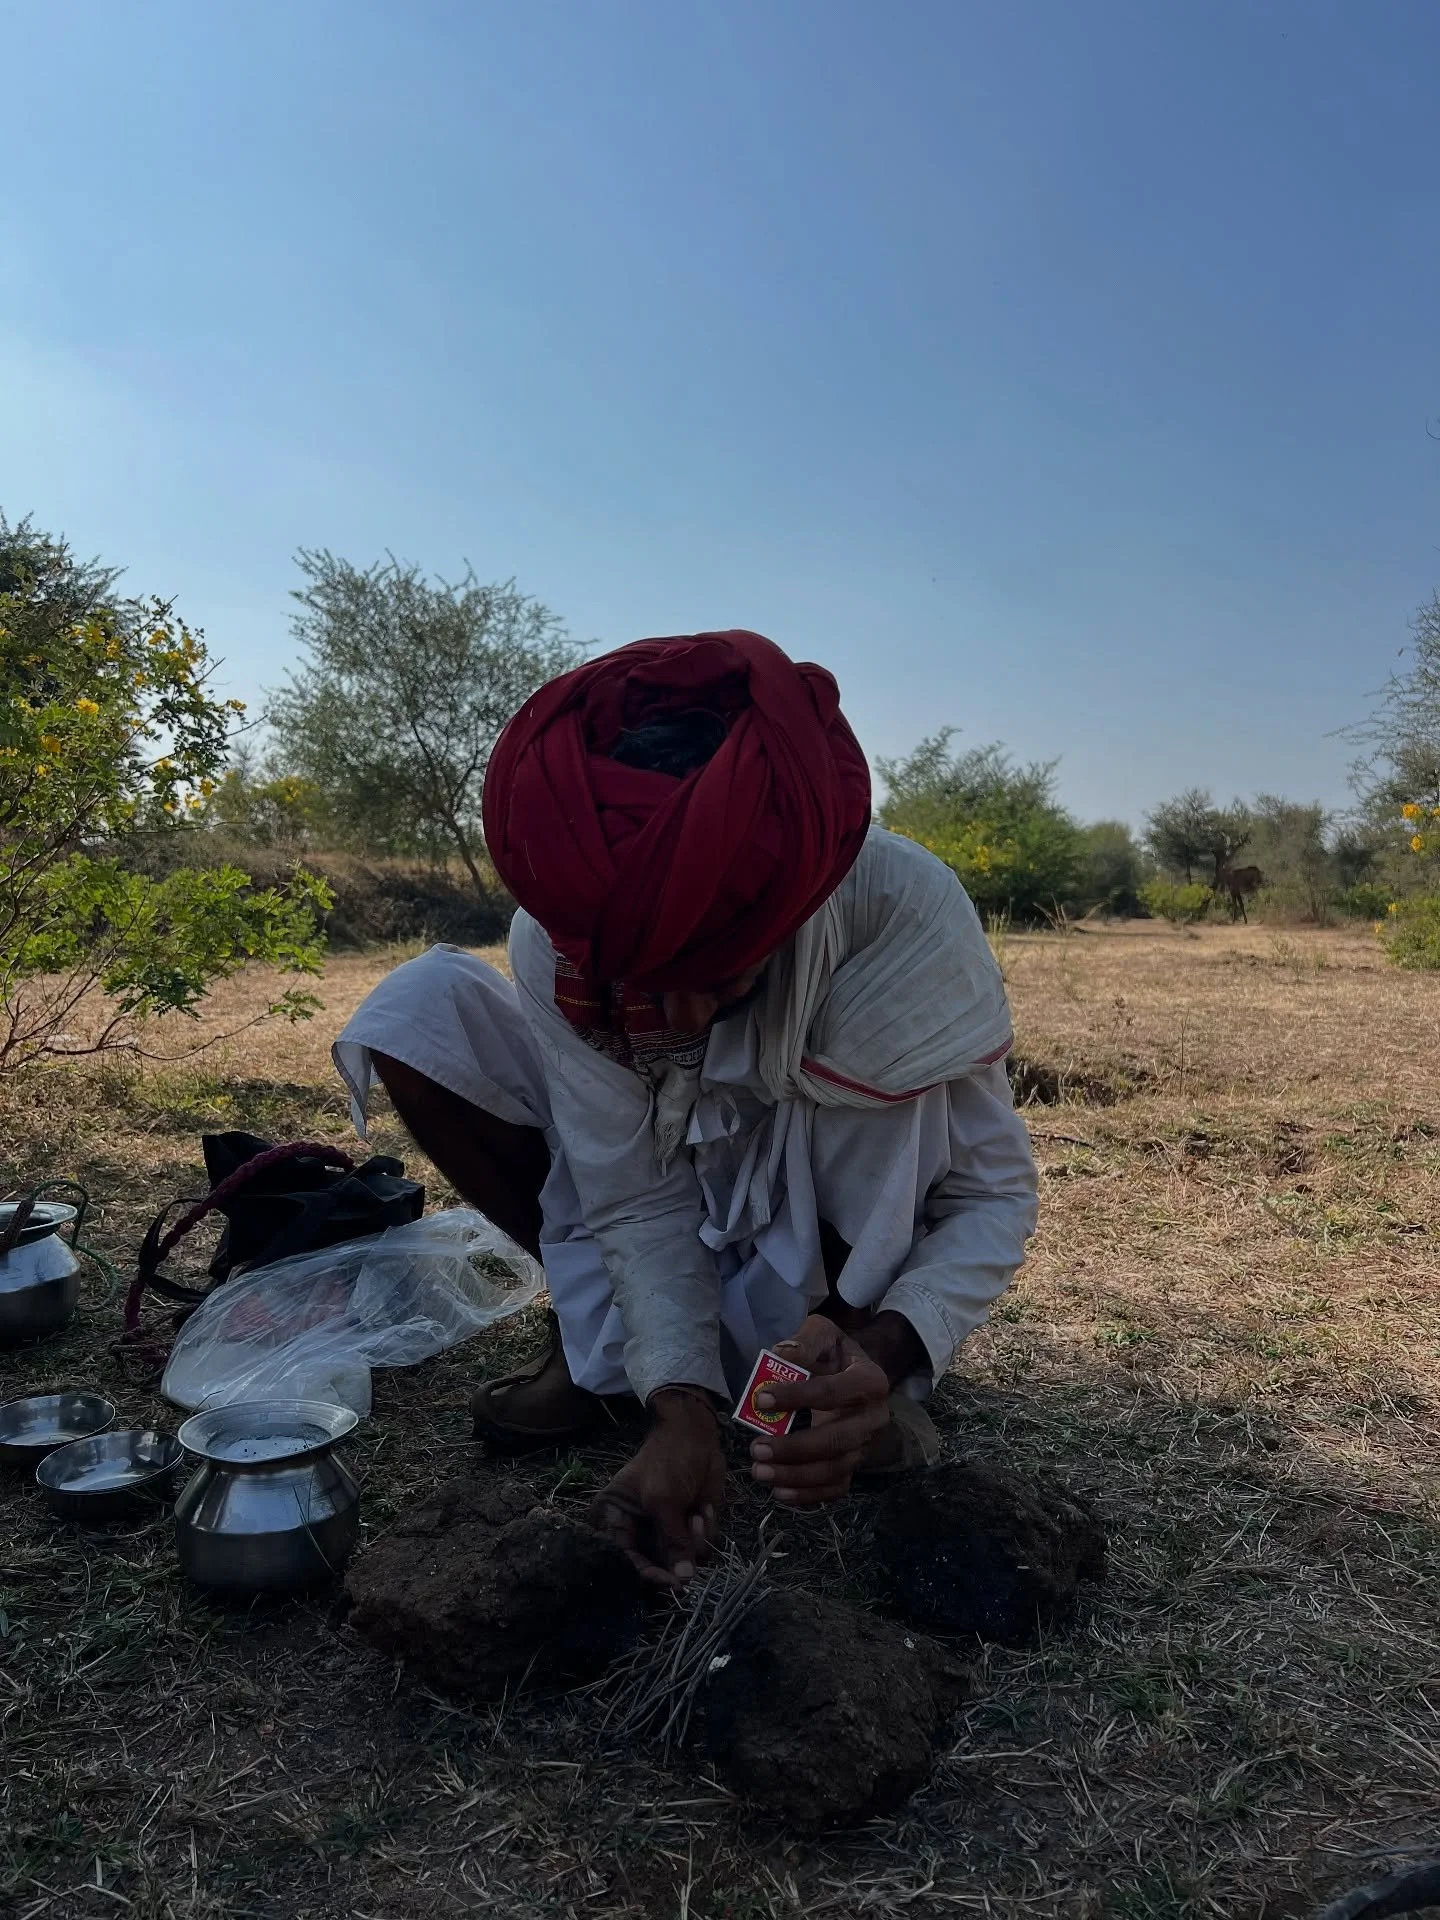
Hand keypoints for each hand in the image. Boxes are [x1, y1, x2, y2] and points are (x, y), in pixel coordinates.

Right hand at [588, 1390, 727, 1588]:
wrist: (697, 1434)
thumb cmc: (668, 1460)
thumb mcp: (663, 1499)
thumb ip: (671, 1539)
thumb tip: (683, 1579)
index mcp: (615, 1520)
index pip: (626, 1560)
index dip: (650, 1574)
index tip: (675, 1583)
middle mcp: (637, 1531)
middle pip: (656, 1566)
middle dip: (679, 1554)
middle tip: (691, 1527)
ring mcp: (664, 1531)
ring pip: (683, 1561)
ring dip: (696, 1541)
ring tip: (697, 1515)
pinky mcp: (688, 1528)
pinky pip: (701, 1548)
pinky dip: (707, 1531)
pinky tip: (704, 1509)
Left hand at [748, 1315, 891, 1506]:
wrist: (856, 1375)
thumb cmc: (835, 1354)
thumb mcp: (823, 1333)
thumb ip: (805, 1341)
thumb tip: (781, 1355)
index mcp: (869, 1381)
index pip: (831, 1392)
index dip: (796, 1397)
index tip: (760, 1399)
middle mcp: (874, 1418)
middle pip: (836, 1440)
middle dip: (794, 1448)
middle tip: (756, 1449)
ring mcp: (866, 1446)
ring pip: (835, 1470)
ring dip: (795, 1476)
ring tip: (759, 1472)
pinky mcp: (855, 1466)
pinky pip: (835, 1488)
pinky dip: (809, 1496)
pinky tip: (779, 1493)